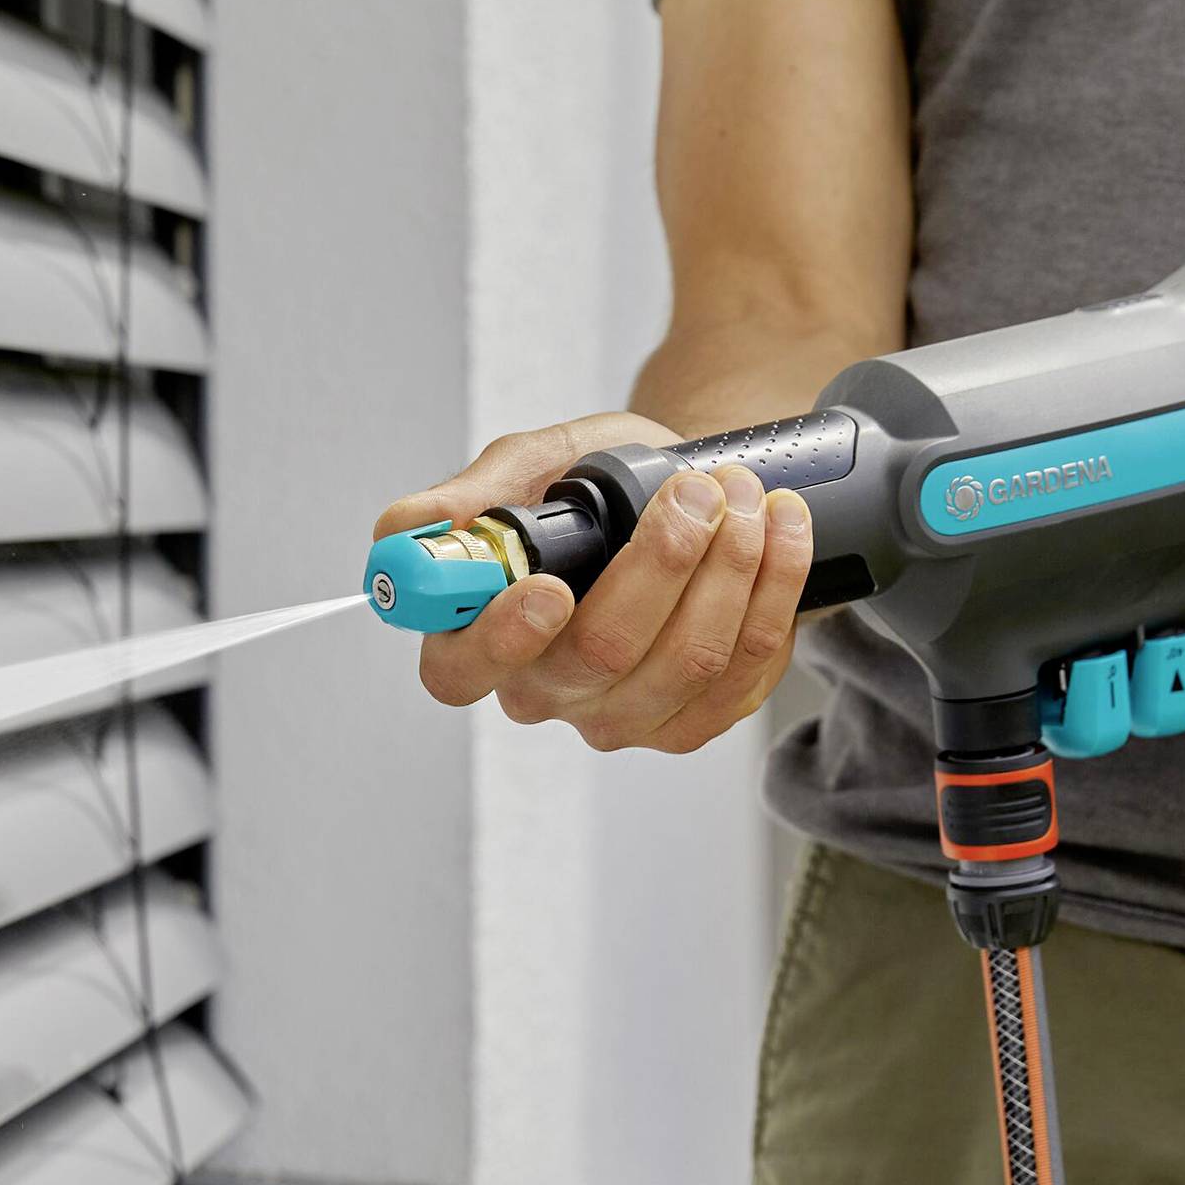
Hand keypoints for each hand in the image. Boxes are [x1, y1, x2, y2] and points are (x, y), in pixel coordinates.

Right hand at [373, 413, 815, 752]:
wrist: (689, 492)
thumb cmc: (603, 482)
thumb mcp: (536, 463)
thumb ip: (474, 493)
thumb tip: (404, 529)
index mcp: (482, 636)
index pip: (461, 669)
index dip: (503, 638)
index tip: (550, 588)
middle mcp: (545, 689)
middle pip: (599, 656)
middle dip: (663, 562)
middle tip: (697, 491)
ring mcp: (621, 716)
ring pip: (684, 663)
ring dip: (732, 568)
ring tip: (745, 496)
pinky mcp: (692, 722)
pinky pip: (743, 672)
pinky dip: (773, 590)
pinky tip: (781, 534)